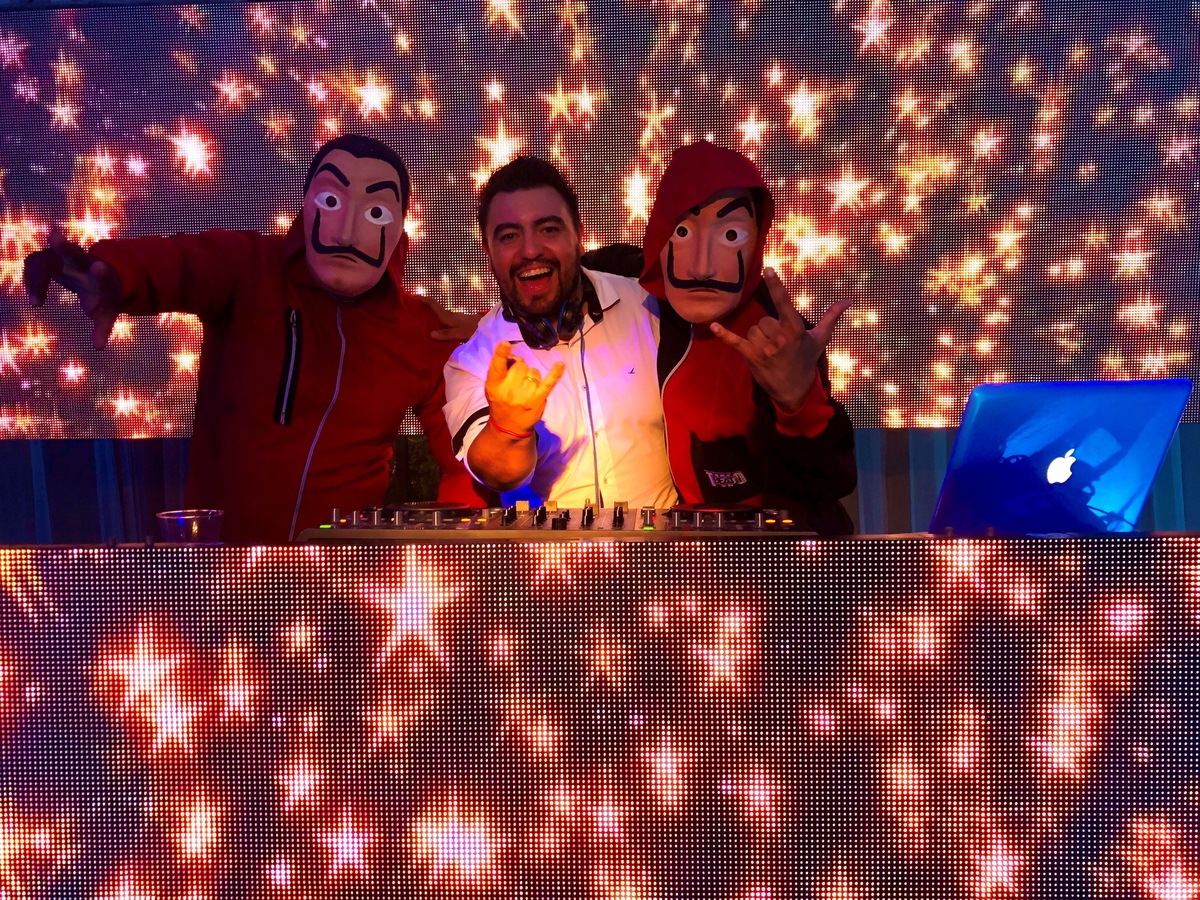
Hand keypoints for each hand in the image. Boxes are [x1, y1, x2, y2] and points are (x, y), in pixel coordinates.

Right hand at [24, 232, 124, 348]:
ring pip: (46, 257)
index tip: (99, 268)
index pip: (103, 273)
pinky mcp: (49, 259)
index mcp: (102, 276)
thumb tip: (99, 347)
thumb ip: (103, 328)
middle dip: (64, 246)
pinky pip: (34, 263)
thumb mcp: (107, 312)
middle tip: (54, 237)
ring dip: (36, 274)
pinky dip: (31, 279)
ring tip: (37, 302)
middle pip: (73, 252)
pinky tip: (34, 297)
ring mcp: (63, 259)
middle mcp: (83, 263)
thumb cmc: (105, 295)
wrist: (100, 273)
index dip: (102, 274)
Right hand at [418, 292, 482, 341]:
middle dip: (423, 307)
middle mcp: (449, 315)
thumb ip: (447, 334)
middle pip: (434, 308)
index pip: (433, 303)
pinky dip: (436, 321)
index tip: (413, 296)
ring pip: (438, 314)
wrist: (487, 328)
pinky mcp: (456, 322)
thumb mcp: (460, 333)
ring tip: (419, 320)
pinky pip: (443, 320)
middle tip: (411, 310)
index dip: (423, 299)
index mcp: (447, 316)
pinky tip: (434, 328)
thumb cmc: (473, 330)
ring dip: (429, 315)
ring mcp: (453, 318)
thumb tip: (431, 334)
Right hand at [483, 341, 564, 434]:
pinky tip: (560, 365)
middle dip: (521, 369)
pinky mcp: (539, 399)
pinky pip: (549, 383)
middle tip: (518, 380)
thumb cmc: (501, 402)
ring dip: (532, 376)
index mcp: (494, 385)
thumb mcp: (493, 387)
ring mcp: (525, 395)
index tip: (505, 343)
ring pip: (534, 372)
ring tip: (526, 387)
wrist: (508, 427)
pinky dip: (555, 374)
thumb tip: (517, 356)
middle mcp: (509, 389)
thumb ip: (501, 370)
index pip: (497, 366)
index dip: (501, 354)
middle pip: (520, 365)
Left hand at [710, 267, 851, 411]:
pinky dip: (723, 334)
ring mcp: (764, 349)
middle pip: (763, 319)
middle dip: (768, 329)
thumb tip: (849, 300)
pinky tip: (711, 326)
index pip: (784, 303)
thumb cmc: (806, 360)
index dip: (776, 285)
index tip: (767, 269)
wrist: (794, 390)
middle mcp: (780, 338)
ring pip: (752, 329)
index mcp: (795, 330)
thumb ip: (832, 317)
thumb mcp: (820, 339)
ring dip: (757, 338)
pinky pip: (734, 342)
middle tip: (778, 344)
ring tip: (768, 351)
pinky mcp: (751, 358)